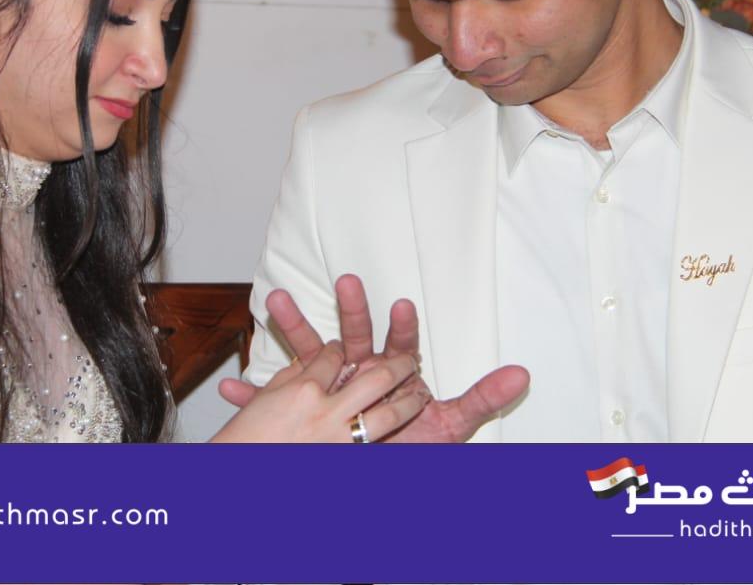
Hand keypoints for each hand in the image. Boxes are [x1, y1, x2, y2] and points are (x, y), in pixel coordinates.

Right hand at [223, 274, 528, 441]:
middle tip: (348, 279)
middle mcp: (362, 375)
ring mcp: (331, 389)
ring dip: (294, 329)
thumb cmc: (415, 449)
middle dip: (351, 309)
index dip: (403, 326)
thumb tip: (522, 375)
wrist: (383, 473)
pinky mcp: (304, 411)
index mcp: (395, 376)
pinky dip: (250, 398)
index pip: (401, 345)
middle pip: (355, 338)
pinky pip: (274, 404)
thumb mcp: (450, 427)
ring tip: (275, 298)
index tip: (402, 306)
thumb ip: (481, 400)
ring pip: (309, 356)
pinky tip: (231, 388)